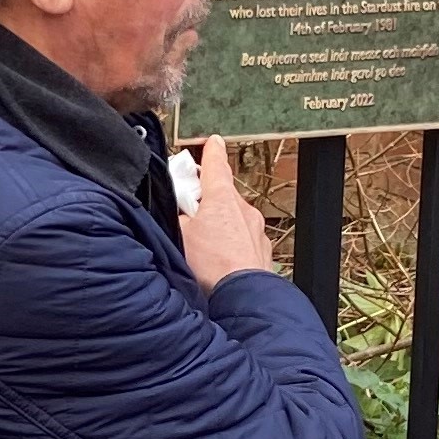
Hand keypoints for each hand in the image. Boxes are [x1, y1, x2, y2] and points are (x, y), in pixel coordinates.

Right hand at [176, 137, 276, 292]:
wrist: (242, 296)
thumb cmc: (213, 266)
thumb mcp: (181, 236)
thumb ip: (179, 220)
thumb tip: (177, 218)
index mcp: (222, 198)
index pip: (216, 166)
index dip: (212, 153)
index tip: (213, 143)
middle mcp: (243, 210)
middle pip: (224, 195)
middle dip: (209, 199)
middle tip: (190, 211)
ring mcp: (255, 231)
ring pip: (234, 219)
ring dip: (220, 225)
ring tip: (203, 246)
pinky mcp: (261, 251)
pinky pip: (243, 240)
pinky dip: (232, 245)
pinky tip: (219, 261)